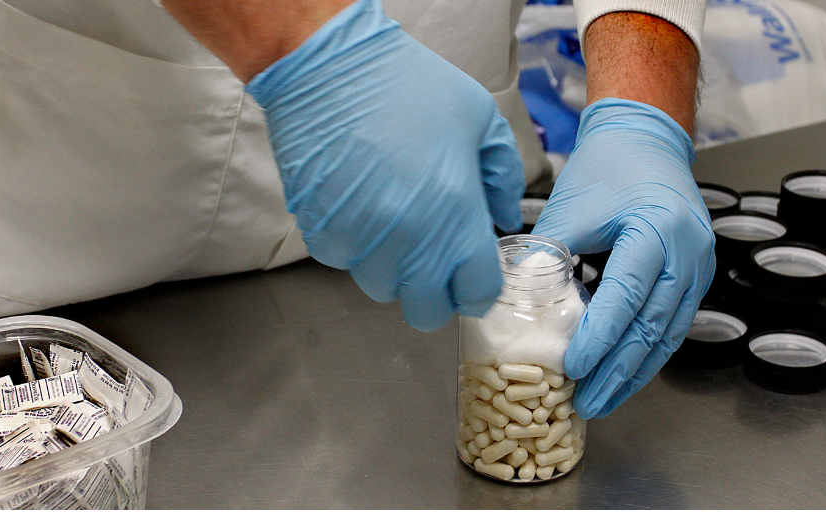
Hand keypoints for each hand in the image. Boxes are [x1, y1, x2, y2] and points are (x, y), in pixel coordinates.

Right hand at [246, 0, 524, 330]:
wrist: (330, 68)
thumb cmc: (407, 86)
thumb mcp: (480, 119)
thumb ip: (503, 176)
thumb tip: (504, 214)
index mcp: (455, 218)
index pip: (476, 294)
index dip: (480, 287)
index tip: (475, 272)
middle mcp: (407, 241)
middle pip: (426, 310)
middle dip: (437, 291)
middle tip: (437, 258)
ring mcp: (360, 242)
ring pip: (382, 288)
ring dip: (394, 268)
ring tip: (396, 220)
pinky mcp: (321, 232)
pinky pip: (345, 261)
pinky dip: (356, 245)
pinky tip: (361, 205)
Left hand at [532, 99, 714, 417]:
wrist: (646, 139)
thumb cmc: (607, 167)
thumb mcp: (571, 208)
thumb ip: (547, 256)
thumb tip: (513, 302)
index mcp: (657, 229)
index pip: (627, 295)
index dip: (600, 337)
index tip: (574, 368)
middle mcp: (687, 252)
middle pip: (652, 326)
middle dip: (618, 371)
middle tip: (587, 403)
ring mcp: (698, 265)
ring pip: (667, 334)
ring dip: (635, 372)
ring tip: (603, 399)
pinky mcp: (695, 275)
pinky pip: (673, 324)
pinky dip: (647, 352)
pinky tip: (625, 373)